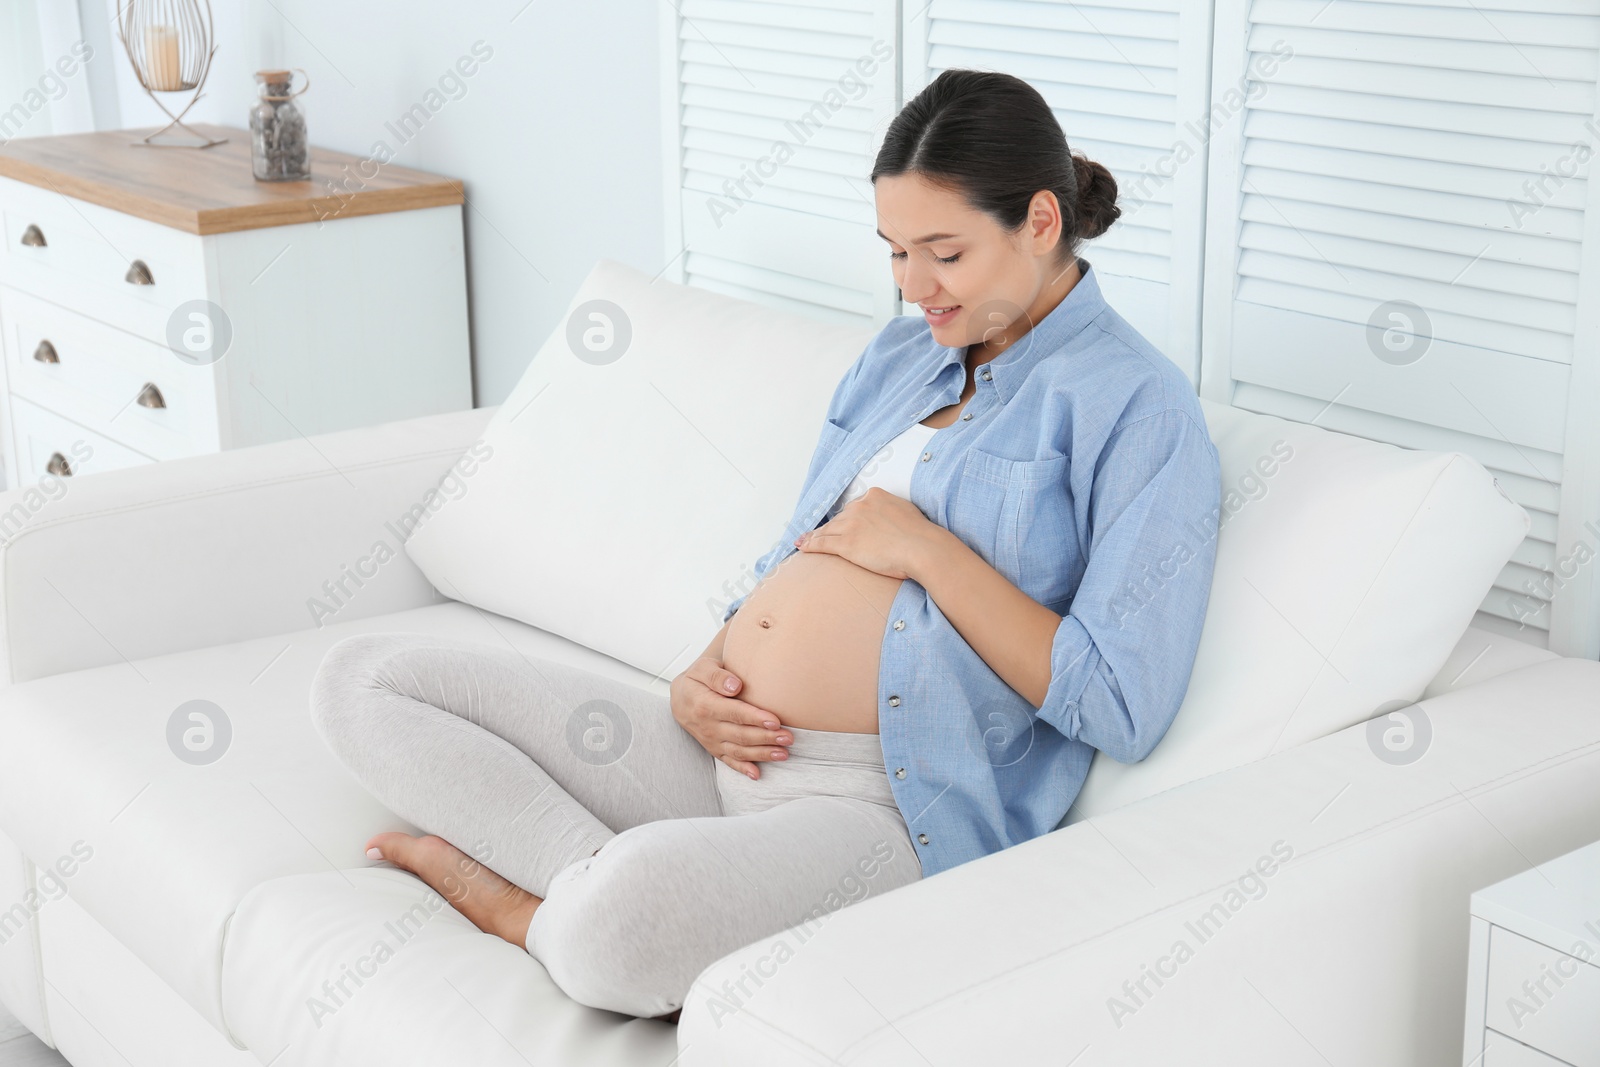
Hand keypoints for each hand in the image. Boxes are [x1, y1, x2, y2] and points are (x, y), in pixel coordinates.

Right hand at [670, 656, 791, 779]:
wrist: (680, 698)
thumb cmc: (696, 680)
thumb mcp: (702, 668)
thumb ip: (717, 676)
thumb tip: (735, 686)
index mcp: (706, 705)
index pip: (734, 713)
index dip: (755, 718)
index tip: (775, 721)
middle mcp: (708, 726)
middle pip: (741, 735)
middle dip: (766, 738)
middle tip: (788, 738)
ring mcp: (711, 740)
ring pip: (738, 751)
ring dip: (762, 754)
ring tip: (784, 754)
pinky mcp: (714, 749)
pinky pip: (729, 761)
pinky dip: (743, 769)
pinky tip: (757, 774)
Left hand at [793, 487, 948, 579]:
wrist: (921, 547)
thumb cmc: (920, 534)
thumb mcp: (905, 510)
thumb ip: (891, 510)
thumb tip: (889, 516)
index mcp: (874, 496)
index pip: (854, 507)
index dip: (848, 518)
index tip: (843, 524)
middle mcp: (859, 506)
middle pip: (839, 518)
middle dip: (832, 528)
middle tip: (819, 535)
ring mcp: (851, 525)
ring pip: (827, 530)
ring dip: (814, 536)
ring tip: (803, 541)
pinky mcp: (846, 543)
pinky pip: (822, 543)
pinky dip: (810, 544)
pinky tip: (802, 546)